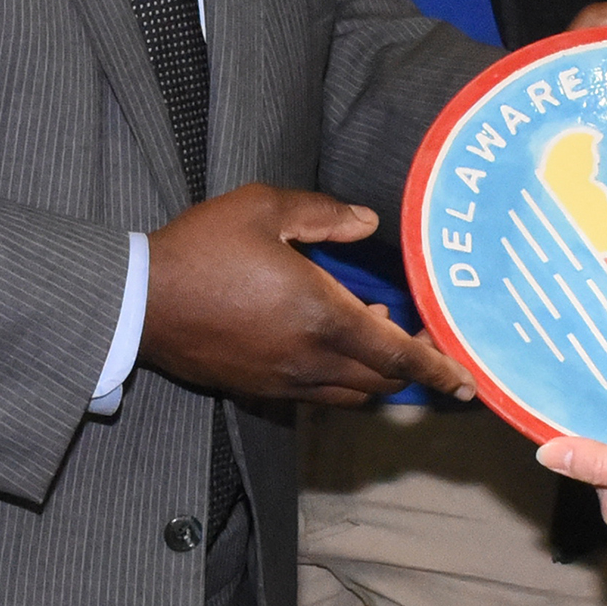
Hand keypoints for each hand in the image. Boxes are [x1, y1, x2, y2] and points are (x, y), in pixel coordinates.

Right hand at [142, 186, 477, 406]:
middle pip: (383, 381)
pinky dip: (342, 382)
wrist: (140, 301)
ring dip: (377, 376)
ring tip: (380, 340)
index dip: (438, 368)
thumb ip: (324, 214)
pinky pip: (319, 396)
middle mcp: (311, 360)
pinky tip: (332, 351)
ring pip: (353, 395)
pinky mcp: (261, 389)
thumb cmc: (202, 249)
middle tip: (421, 339)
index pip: (398, 355)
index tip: (466, 379)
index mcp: (322, 315)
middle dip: (412, 368)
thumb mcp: (264, 209)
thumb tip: (368, 223)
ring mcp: (285, 381)